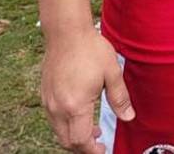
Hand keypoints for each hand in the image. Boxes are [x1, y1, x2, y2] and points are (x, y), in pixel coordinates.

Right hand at [40, 28, 133, 151]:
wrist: (66, 32)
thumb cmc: (91, 49)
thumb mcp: (112, 72)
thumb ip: (120, 98)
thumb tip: (129, 117)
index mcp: (75, 106)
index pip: (81, 141)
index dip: (93, 150)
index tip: (103, 149)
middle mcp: (58, 108)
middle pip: (67, 141)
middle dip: (83, 147)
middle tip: (99, 141)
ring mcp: (48, 102)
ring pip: (58, 132)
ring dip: (74, 136)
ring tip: (92, 129)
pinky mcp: (44, 95)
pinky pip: (53, 119)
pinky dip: (65, 125)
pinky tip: (79, 114)